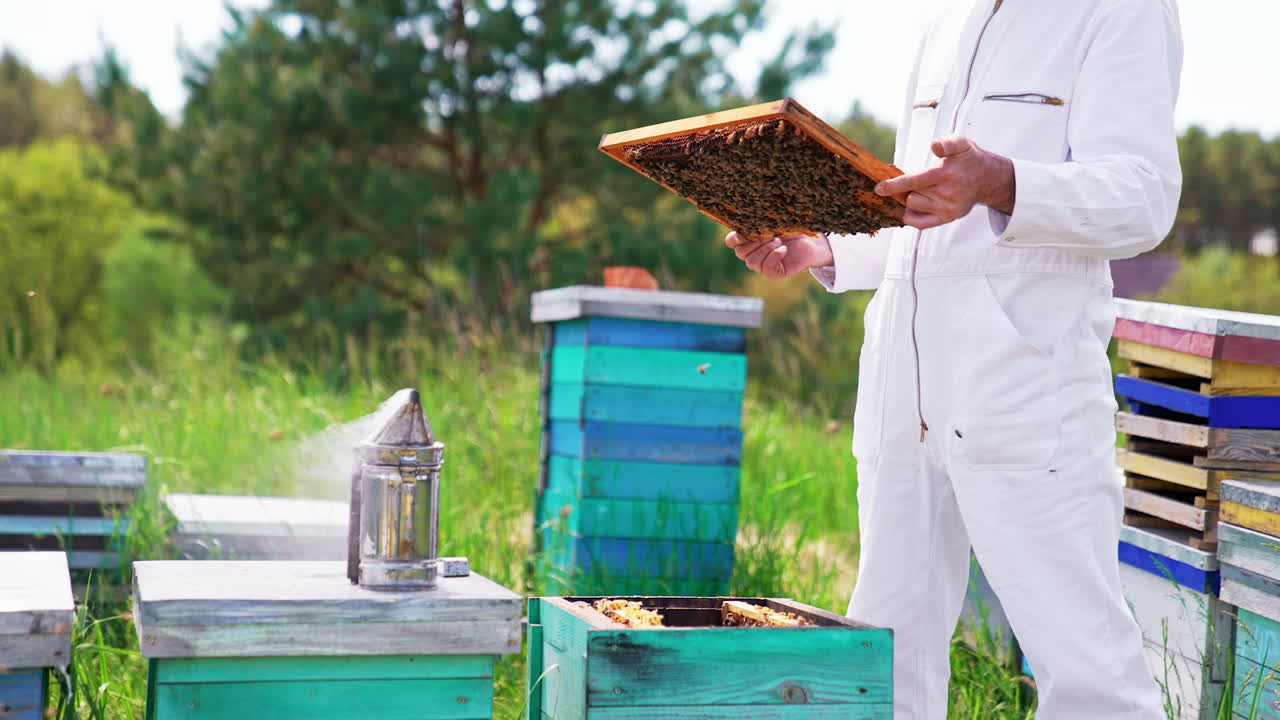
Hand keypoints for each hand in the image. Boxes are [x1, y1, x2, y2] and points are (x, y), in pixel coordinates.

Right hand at [724, 231, 834, 278]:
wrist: (811, 242)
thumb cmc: (792, 229)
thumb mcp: (775, 222)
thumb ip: (760, 222)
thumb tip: (750, 219)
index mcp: (749, 241)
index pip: (731, 242)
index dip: (735, 238)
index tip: (745, 232)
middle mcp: (753, 254)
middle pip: (740, 252)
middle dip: (755, 242)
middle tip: (770, 235)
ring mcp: (762, 265)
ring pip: (751, 261)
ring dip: (765, 249)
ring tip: (779, 242)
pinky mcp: (773, 273)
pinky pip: (765, 268)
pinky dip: (774, 256)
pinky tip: (783, 249)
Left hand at [874, 136, 1015, 229]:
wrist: (988, 178)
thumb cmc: (969, 159)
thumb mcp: (962, 143)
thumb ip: (948, 143)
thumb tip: (935, 146)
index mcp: (945, 174)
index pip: (913, 181)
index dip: (893, 185)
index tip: (879, 188)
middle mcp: (946, 193)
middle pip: (910, 194)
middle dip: (905, 188)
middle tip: (914, 181)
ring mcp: (947, 208)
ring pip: (913, 207)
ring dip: (911, 199)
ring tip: (922, 190)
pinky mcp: (948, 218)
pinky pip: (921, 223)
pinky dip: (912, 216)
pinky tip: (913, 207)